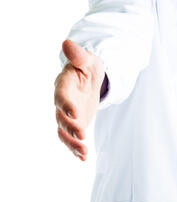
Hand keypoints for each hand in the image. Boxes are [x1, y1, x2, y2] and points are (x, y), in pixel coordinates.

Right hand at [54, 40, 103, 160]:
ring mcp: (67, 114)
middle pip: (61, 116)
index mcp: (64, 84)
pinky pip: (70, 138)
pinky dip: (75, 149)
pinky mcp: (73, 123)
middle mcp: (62, 101)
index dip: (66, 104)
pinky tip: (83, 158)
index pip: (62, 95)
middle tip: (81, 135)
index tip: (75, 113)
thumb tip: (67, 42)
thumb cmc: (88, 67)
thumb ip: (79, 55)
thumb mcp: (88, 60)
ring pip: (63, 131)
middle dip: (70, 127)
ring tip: (83, 153)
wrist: (90, 78)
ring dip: (72, 143)